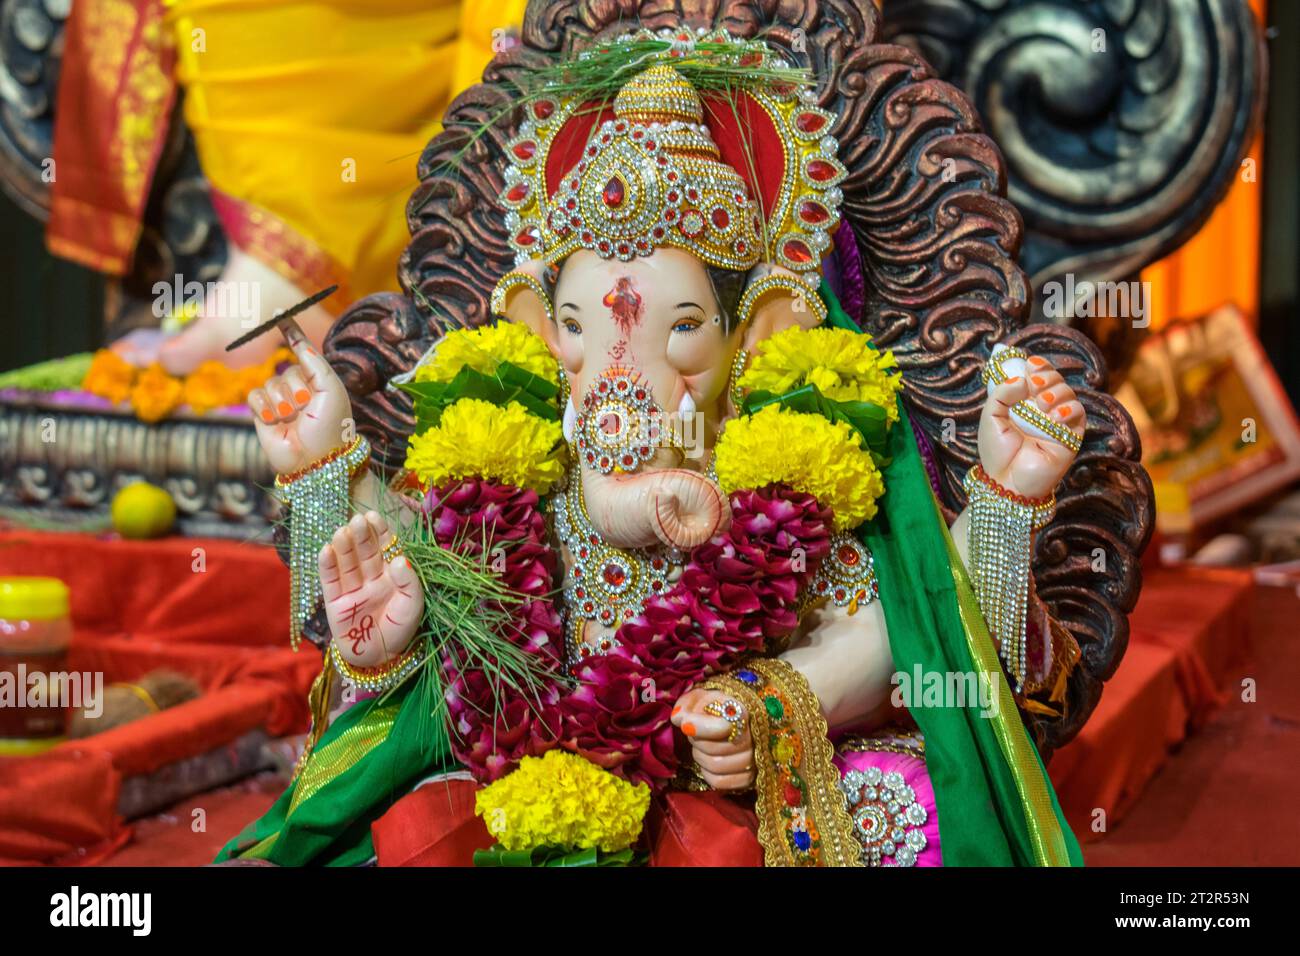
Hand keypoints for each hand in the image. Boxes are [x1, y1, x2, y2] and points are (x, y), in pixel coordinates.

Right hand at [247, 326, 353, 475]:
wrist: (315, 460)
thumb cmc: (329, 425)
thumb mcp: (330, 388)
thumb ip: (314, 361)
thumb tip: (297, 339)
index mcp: (319, 380)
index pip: (302, 351)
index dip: (291, 332)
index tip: (279, 313)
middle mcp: (299, 388)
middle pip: (286, 370)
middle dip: (295, 388)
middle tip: (306, 409)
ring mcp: (280, 401)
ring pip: (269, 384)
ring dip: (282, 403)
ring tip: (294, 421)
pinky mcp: (263, 413)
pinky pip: (254, 396)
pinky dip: (265, 408)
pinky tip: (276, 422)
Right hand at [320, 512, 423, 668]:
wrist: (381, 659)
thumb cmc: (401, 630)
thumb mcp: (413, 605)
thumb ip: (409, 582)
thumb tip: (400, 559)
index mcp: (391, 575)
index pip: (385, 548)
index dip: (380, 532)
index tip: (375, 516)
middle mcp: (371, 578)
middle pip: (364, 552)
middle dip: (361, 536)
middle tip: (358, 520)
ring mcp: (352, 589)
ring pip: (347, 563)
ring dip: (344, 546)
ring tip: (342, 531)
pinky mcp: (335, 602)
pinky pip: (330, 580)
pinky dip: (328, 565)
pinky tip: (326, 550)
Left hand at [671, 688, 754, 790]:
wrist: (729, 724)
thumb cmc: (712, 710)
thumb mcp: (699, 699)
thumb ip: (687, 704)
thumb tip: (679, 718)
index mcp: (742, 713)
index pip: (723, 727)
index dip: (701, 727)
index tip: (685, 724)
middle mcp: (753, 737)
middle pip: (714, 748)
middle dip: (698, 741)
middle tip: (696, 734)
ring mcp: (753, 759)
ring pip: (716, 765)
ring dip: (701, 756)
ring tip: (702, 746)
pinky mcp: (748, 778)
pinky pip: (719, 781)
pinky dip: (707, 773)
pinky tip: (708, 760)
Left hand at [978, 352, 1084, 498]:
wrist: (1007, 482)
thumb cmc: (997, 453)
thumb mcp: (990, 417)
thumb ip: (1002, 394)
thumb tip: (1023, 379)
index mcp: (1024, 403)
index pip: (1038, 376)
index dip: (1039, 367)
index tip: (1031, 364)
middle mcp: (1043, 410)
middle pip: (1056, 381)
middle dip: (1048, 376)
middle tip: (1035, 385)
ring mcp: (1058, 422)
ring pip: (1069, 394)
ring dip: (1057, 392)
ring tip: (1042, 404)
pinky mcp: (1071, 436)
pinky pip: (1079, 414)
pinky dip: (1070, 409)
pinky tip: (1056, 415)